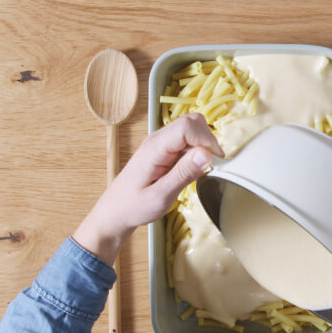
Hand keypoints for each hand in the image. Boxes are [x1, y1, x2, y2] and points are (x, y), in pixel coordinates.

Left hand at [73, 114, 223, 264]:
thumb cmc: (135, 207)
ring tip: (202, 167)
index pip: (187, 127)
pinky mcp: (164, 149)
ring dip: (203, 143)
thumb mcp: (161, 196)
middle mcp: (157, 139)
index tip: (216, 160)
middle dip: (207, 139)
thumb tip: (207, 154)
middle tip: (212, 164)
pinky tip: (193, 167)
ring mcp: (160, 142)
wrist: (116, 211)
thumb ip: (183, 174)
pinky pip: (186, 139)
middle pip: (191, 121)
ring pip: (190, 127)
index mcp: (155, 148)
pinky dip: (197, 149)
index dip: (206, 139)